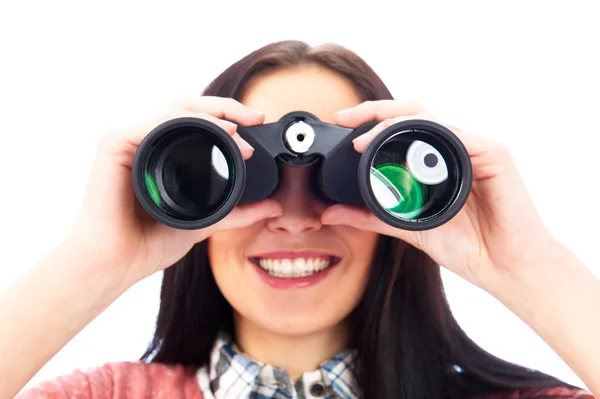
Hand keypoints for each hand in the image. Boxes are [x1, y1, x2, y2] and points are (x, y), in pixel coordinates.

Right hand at [65, 97, 281, 289]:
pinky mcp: (114, 144)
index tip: (258, 122)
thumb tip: (273, 206)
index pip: (199, 121)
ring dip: (210, 115)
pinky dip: (183, 123)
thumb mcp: (205, 223)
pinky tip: (208, 132)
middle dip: (225, 106)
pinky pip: (152, 123)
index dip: (229, 117)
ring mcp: (131, 140)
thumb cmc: (149, 244)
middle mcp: (149, 141)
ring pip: (174, 109)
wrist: (116, 263)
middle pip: (189, 107)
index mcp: (165, 153)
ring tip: (238, 131)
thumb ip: (237, 213)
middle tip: (254, 118)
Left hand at [322, 100, 559, 289]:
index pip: (401, 127)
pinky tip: (408, 147)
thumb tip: (330, 213)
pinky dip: (429, 138)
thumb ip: (370, 217)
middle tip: (344, 117)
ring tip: (364, 140)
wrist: (505, 268)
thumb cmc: (468, 247)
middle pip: (413, 113)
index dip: (371, 120)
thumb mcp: (406, 228)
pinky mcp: (494, 155)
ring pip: (431, 120)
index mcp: (436, 160)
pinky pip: (457, 137)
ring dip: (394, 125)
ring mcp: (474, 148)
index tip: (341, 122)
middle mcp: (454, 148)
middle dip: (375, 110)